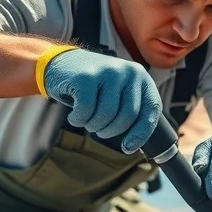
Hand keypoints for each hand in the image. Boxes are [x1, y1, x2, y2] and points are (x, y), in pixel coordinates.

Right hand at [41, 47, 161, 153]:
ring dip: (93, 126)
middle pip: (128, 116)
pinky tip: (74, 114)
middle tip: (99, 130)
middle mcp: (128, 71)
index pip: (152, 109)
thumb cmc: (93, 86)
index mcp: (141, 76)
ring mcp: (107, 72)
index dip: (142, 133)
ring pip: (106, 115)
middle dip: (111, 131)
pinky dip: (78, 120)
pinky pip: (86, 111)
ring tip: (87, 119)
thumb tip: (134, 145)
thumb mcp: (118, 92)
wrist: (60, 63)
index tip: (128, 148)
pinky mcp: (86, 76)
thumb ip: (130, 109)